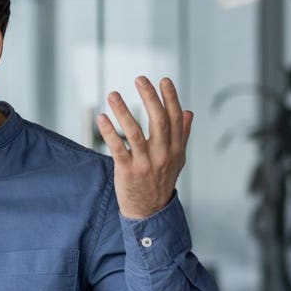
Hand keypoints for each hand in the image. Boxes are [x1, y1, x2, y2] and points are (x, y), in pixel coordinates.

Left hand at [96, 76, 192, 219]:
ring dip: (123, 111)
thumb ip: (182, 135)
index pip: (176, 119)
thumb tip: (189, 112)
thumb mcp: (177, 159)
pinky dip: (109, 132)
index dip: (170, 98)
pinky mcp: (127, 171)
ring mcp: (145, 163)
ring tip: (113, 94)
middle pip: (159, 121)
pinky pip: (117, 148)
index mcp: (176, 149)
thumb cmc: (161, 180)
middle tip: (140, 79)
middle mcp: (163, 155)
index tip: (163, 79)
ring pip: (135, 133)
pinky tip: (102, 117)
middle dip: (150, 98)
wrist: (149, 211)